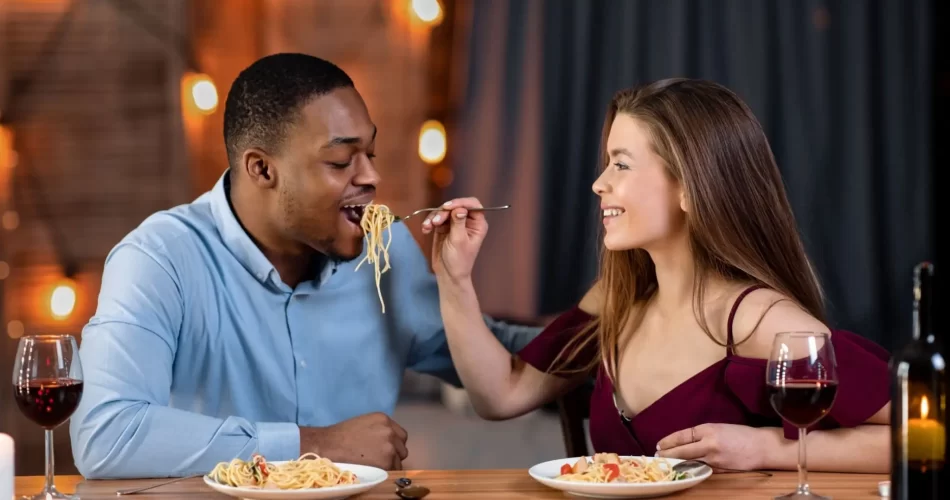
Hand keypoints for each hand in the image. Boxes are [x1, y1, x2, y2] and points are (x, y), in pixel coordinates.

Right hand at [300, 412, 408, 469]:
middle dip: (393, 454)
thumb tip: (387, 442)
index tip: (384, 450)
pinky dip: (385, 472)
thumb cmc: (339, 437)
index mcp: (383, 419)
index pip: (400, 435)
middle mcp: (389, 431)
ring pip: (398, 460)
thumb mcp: (363, 424)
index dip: (393, 444)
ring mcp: (389, 446)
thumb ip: (378, 430)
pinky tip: (372, 470)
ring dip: (389, 464)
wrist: (327, 446)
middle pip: (401, 447)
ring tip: (373, 465)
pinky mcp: (387, 461)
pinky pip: (393, 470)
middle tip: (378, 459)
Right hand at [421, 198, 488, 282]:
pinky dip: (430, 222)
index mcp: (477, 224)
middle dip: (444, 212)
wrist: (448, 274)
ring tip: (428, 227)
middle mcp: (467, 221)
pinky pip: (436, 219)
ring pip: (444, 211)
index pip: (473, 205)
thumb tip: (459, 208)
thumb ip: (458, 223)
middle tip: (435, 221)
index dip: (461, 202)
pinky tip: (425, 229)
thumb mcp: (459, 241)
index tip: (448, 206)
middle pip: (456, 206)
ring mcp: (454, 224)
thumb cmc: (459, 260)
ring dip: (434, 217)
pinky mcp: (443, 228)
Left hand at [656, 423, 770, 470]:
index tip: (658, 445)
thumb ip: (702, 435)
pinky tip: (684, 469)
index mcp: (708, 429)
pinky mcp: (719, 469)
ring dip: (677, 463)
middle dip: (667, 454)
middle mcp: (709, 443)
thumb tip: (685, 442)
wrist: (762, 446)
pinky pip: (701, 469)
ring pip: (689, 462)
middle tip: (657, 456)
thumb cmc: (741, 435)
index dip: (668, 441)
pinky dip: (691, 469)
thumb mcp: (719, 428)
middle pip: (682, 451)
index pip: (682, 436)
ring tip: (666, 463)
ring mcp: (714, 458)